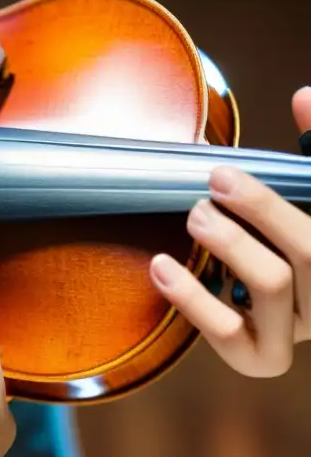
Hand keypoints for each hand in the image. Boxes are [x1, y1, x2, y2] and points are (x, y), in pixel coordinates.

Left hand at [150, 86, 310, 376]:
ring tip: (194, 214)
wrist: (266, 321)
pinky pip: (226, 331)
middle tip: (216, 180)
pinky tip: (160, 265)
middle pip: (310, 250)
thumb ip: (310, 156)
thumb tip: (303, 95)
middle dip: (263, 208)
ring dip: (230, 242)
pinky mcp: (260, 361)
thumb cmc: (281, 246)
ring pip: (273, 283)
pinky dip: (191, 296)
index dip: (307, 170)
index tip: (280, 123)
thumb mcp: (295, 204)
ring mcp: (302, 333)